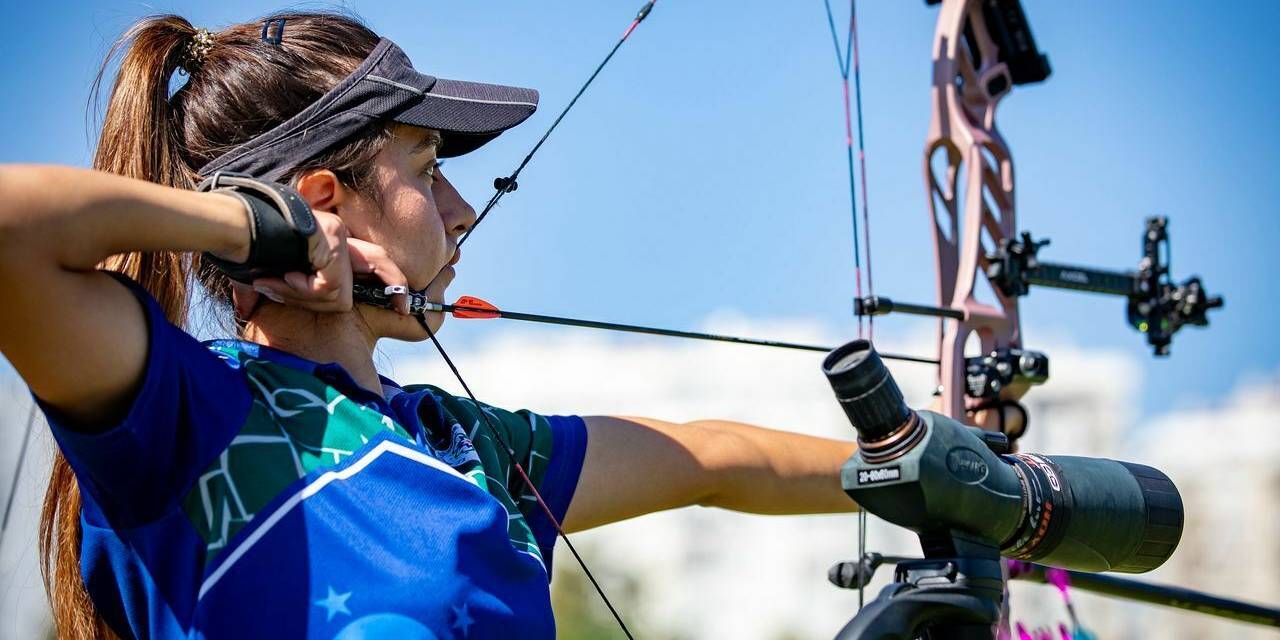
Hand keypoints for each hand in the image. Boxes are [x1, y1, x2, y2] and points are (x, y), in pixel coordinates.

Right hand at [238, 210, 408, 314]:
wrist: (227, 224)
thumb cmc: (239, 247)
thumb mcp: (260, 273)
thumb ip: (267, 289)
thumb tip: (246, 311)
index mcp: (326, 241)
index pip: (371, 259)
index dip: (389, 281)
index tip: (403, 306)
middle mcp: (336, 233)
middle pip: (380, 262)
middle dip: (395, 288)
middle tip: (405, 310)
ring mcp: (334, 234)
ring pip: (338, 293)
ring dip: (306, 298)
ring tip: (278, 284)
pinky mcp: (329, 238)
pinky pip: (328, 286)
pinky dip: (303, 291)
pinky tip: (283, 278)